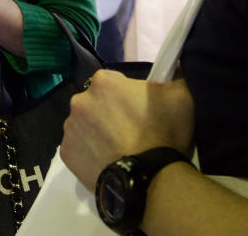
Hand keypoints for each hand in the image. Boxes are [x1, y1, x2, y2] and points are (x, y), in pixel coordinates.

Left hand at [60, 70, 194, 189]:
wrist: (150, 180)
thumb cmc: (164, 133)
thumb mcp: (181, 96)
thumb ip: (176, 76)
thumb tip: (176, 66)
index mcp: (103, 82)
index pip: (113, 82)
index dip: (126, 95)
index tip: (138, 110)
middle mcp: (79, 100)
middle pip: (95, 103)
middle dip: (109, 113)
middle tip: (130, 131)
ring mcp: (70, 128)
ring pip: (84, 125)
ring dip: (97, 133)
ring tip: (119, 149)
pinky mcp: (66, 154)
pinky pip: (78, 148)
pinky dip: (89, 153)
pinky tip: (108, 161)